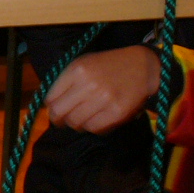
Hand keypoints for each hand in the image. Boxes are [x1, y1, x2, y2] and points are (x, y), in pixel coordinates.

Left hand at [45, 46, 161, 133]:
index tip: (54, 110)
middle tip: (62, 121)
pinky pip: (95, 128)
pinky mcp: (117, 112)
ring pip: (76, 123)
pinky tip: (97, 120)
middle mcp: (89, 84)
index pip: (51, 98)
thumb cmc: (108, 66)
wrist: (143, 66)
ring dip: (76, 124)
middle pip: (59, 113)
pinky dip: (93, 127)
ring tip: (83, 119)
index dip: (50, 108)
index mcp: (77, 70)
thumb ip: (65, 81)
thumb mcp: (84, 63)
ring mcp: (104, 99)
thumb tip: (49, 104)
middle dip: (58, 120)